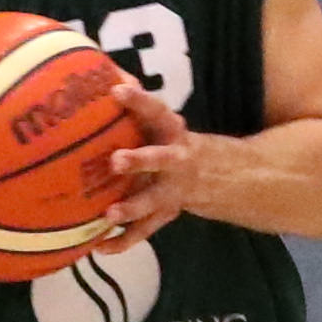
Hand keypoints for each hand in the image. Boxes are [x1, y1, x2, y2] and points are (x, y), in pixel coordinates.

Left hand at [100, 80, 207, 246]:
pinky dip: (123, 241)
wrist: (221, 174)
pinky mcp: (166, 213)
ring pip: (153, 200)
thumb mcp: (162, 120)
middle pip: (161, 160)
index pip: (157, 111)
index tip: (117, 90)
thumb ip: (137, 104)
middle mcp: (176, 160)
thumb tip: (106, 73)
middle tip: (116, 161)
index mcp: (172, 131)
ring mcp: (173, 190)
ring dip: (132, 208)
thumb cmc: (171, 139)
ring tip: (109, 215)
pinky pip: (145, 230)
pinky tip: (100, 248)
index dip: (140, 101)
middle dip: (141, 161)